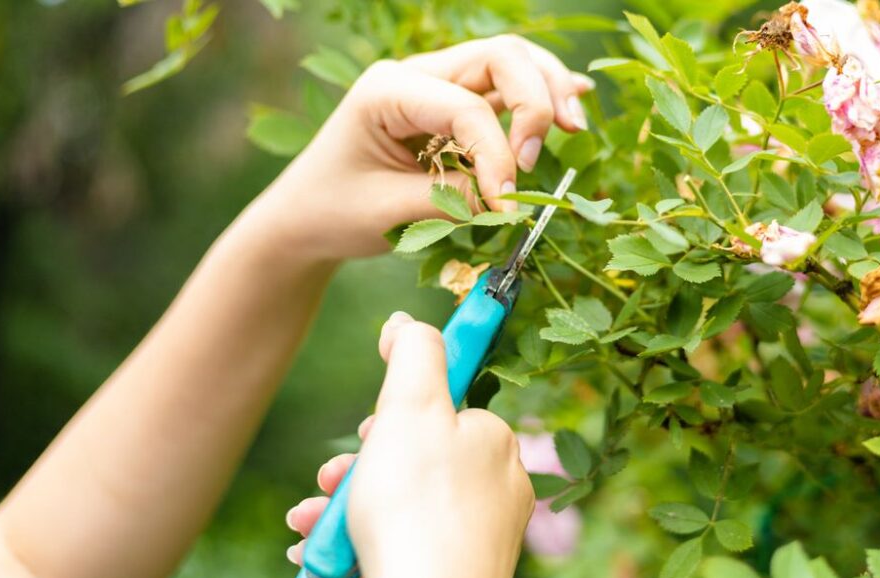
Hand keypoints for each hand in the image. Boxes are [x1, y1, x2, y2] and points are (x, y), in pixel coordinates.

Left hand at [247, 35, 593, 262]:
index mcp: (388, 89)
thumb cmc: (334, 212)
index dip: (497, 156)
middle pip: (499, 58)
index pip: (466, 108)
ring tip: (574, 124)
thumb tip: (510, 201)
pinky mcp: (452, 105)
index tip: (507, 205)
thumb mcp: (388, 213)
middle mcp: (416, 74)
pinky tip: (572, 104)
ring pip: (509, 62)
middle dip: (535, 100)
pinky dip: (540, 95)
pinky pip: (505, 87)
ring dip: (547, 90)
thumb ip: (452, 201)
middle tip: (538, 157)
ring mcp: (436, 84)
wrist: (304, 218)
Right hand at [284, 312, 533, 577]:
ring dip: (344, 505)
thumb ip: (413, 354)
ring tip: (310, 520)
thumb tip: (407, 322)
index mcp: (495, 442)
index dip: (392, 415)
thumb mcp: (410, 408)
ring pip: (400, 504)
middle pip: (414, 457)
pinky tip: (322, 552)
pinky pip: (402, 545)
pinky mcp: (457, 574)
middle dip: (357, 465)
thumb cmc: (417, 508)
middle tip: (332, 476)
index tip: (368, 430)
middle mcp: (497, 488)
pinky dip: (357, 544)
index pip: (440, 408)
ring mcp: (480, 536)